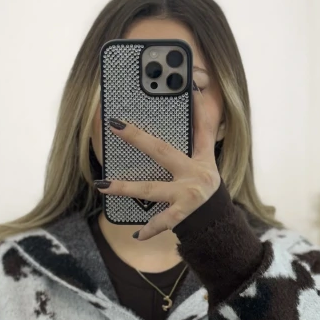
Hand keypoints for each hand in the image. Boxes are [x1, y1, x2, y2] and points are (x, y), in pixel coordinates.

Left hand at [99, 99, 221, 241]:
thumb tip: (184, 109)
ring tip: (102, 185)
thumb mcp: (205, 164)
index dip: (197, 106)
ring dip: (126, 187)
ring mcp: (189, 195)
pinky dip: (150, 228)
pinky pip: (163, 221)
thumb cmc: (203, 189)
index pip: (202, 127)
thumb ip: (197, 140)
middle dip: (138, 138)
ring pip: (152, 189)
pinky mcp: (184, 215)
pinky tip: (137, 234)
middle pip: (163, 151)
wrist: (217, 224)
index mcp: (203, 158)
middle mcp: (197, 173)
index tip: (189, 86)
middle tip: (115, 126)